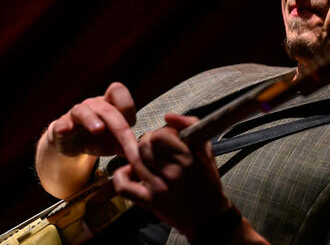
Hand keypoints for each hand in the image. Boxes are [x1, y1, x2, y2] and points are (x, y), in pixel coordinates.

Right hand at [46, 82, 138, 162]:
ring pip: (84, 111)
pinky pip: (61, 123)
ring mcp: (76, 114)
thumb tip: (142, 154)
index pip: (119, 94)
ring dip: (92, 119)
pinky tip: (64, 130)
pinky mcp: (61, 126)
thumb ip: (128, 146)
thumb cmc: (99, 139)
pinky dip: (63, 126)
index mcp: (110, 105)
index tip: (132, 127)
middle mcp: (94, 105)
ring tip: (98, 129)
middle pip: (107, 109)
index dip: (128, 108)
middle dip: (118, 125)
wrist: (72, 143)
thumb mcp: (115, 143)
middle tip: (125, 139)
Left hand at [113, 113, 229, 238]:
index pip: (161, 134)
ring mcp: (160, 187)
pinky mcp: (150, 202)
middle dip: (147, 143)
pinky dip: (121, 177)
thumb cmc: (206, 181)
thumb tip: (168, 116)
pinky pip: (124, 186)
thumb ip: (190, 126)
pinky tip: (130, 173)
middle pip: (145, 145)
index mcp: (189, 157)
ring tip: (146, 160)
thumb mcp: (206, 149)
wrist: (208, 215)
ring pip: (134, 161)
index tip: (166, 139)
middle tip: (154, 149)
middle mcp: (174, 172)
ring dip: (137, 157)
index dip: (161, 134)